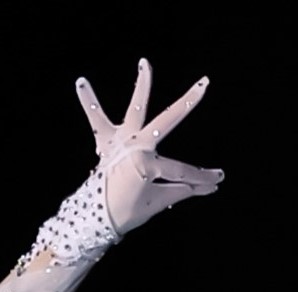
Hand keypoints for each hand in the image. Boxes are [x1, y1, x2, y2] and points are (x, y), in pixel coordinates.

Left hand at [77, 58, 222, 235]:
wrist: (93, 221)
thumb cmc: (126, 213)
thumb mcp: (157, 202)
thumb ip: (182, 190)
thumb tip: (209, 187)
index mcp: (146, 164)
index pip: (180, 169)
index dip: (199, 178)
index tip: (216, 180)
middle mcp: (134, 148)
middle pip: (165, 122)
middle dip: (186, 104)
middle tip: (203, 84)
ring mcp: (120, 143)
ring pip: (134, 110)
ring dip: (141, 86)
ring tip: (144, 63)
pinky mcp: (105, 144)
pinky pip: (96, 120)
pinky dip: (88, 102)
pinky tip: (81, 82)